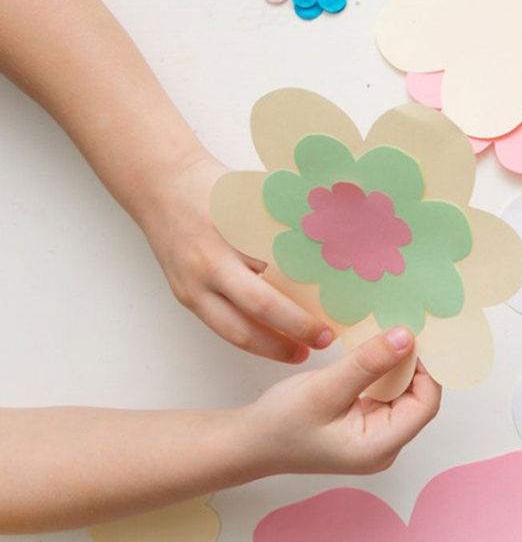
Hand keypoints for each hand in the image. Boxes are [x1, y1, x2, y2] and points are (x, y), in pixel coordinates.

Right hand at [139, 152, 332, 362]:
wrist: (161, 187)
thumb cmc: (216, 188)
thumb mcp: (256, 197)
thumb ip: (286, 225)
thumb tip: (333, 248)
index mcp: (235, 231)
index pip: (282, 267)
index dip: (311, 288)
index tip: (340, 301)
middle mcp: (212, 262)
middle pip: (261, 306)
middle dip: (296, 327)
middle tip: (326, 338)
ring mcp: (194, 284)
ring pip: (236, 330)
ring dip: (271, 347)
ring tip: (300, 353)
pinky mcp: (185, 297)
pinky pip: (220, 326)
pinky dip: (249, 338)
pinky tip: (273, 341)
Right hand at [246, 327, 441, 475]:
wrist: (250, 442)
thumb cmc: (280, 423)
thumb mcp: (325, 388)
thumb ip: (368, 364)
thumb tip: (406, 338)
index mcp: (380, 447)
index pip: (426, 404)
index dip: (426, 368)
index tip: (413, 334)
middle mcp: (385, 446)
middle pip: (419, 398)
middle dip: (413, 364)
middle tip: (402, 327)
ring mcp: (376, 436)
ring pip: (404, 393)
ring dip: (398, 365)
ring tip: (388, 334)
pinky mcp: (366, 424)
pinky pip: (387, 393)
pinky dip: (384, 372)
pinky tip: (375, 352)